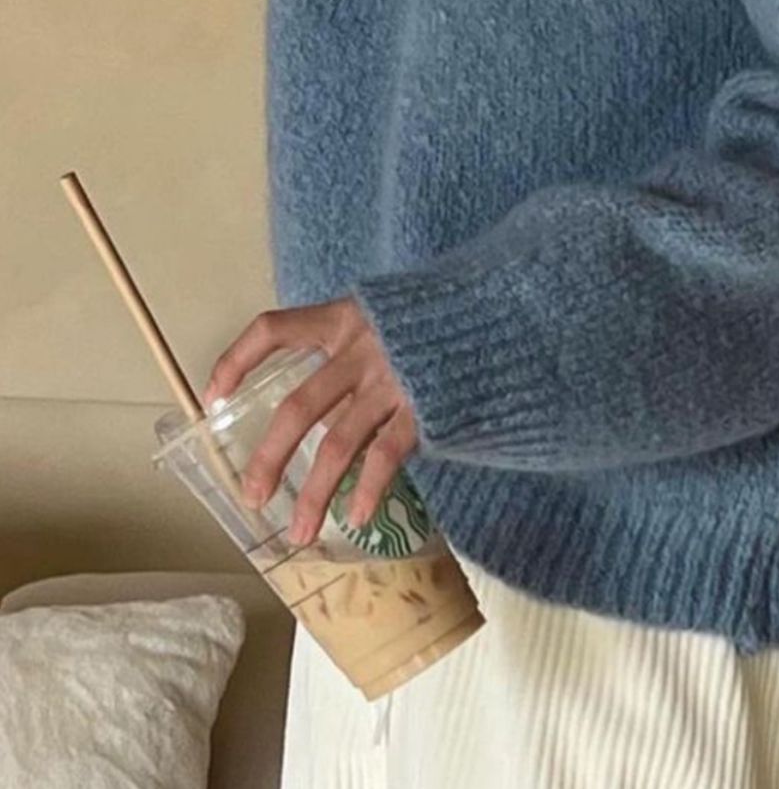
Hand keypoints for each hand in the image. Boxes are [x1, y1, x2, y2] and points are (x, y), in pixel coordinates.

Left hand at [201, 298, 418, 545]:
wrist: (501, 309)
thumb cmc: (435, 318)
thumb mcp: (384, 316)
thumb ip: (350, 352)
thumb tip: (318, 409)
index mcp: (343, 317)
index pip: (273, 329)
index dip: (237, 359)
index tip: (212, 396)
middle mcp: (360, 348)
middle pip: (299, 407)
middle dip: (270, 458)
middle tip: (251, 496)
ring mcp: (392, 380)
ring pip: (338, 443)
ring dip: (314, 493)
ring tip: (299, 533)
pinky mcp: (423, 407)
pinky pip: (386, 455)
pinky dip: (370, 489)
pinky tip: (359, 518)